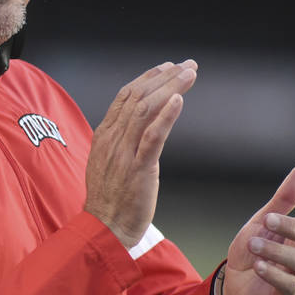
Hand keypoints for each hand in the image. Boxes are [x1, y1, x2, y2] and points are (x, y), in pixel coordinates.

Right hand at [84, 60, 197, 247]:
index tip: (167, 67)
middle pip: (138, 96)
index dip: (148, 78)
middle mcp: (113, 138)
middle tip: (187, 65)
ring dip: (170, 88)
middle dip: (165, 77)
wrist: (104, 229)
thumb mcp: (108, 162)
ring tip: (190, 74)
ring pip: (146, 110)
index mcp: (105, 135)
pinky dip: (165, 116)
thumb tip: (136, 126)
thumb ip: (120, 141)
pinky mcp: (138, 169)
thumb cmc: (109, 199)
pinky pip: (152, 137)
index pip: (125, 95)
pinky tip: (178, 101)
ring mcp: (124, 153)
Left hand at [222, 166, 294, 294]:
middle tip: (266, 220)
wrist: (233, 284)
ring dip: (276, 250)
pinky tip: (258, 265)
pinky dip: (274, 273)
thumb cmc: (254, 250)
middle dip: (291, 227)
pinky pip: (290, 285)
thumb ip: (283, 199)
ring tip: (253, 244)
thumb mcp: (262, 221)